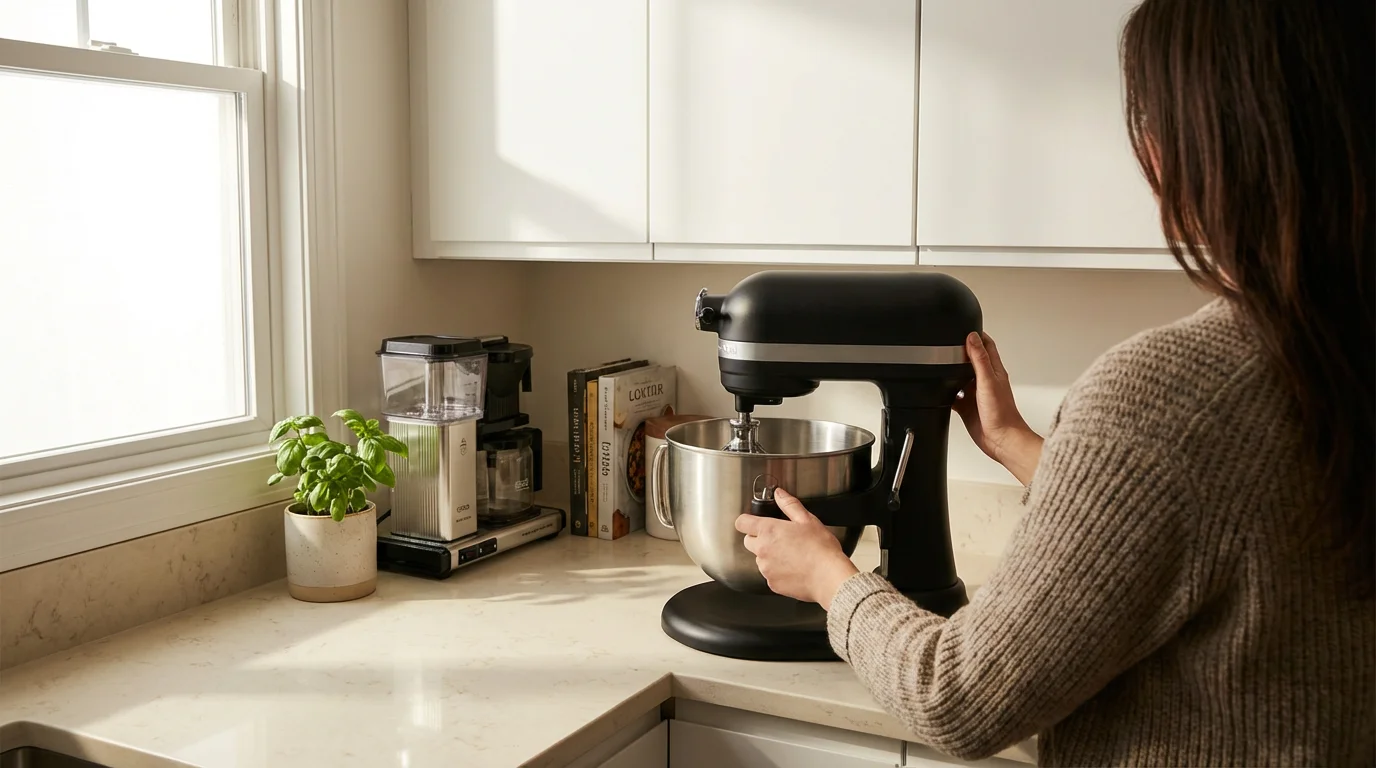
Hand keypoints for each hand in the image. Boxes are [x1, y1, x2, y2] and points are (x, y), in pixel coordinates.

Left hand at [734, 488, 858, 609]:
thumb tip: (779, 494)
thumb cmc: (820, 549)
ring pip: (759, 559)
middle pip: (748, 541)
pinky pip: (769, 575)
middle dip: (759, 539)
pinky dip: (778, 572)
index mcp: (769, 531)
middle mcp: (762, 550)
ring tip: (791, 555)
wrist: (829, 577)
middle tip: (779, 539)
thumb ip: (789, 505)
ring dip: (769, 556)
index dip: (747, 521)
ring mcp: (766, 568)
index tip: (753, 522)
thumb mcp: (807, 520)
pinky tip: (794, 568)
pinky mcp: (772, 584)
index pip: (742, 523)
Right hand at [953, 332, 1043, 484]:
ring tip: (938, 363)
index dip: (977, 335)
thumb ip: (979, 359)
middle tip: (946, 342)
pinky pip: (953, 396)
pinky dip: (945, 392)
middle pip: (971, 360)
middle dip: (959, 351)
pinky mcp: (967, 407)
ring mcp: (975, 394)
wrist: (1001, 441)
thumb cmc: (1002, 414)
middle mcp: (984, 381)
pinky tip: (937, 391)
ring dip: (951, 371)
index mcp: (994, 371)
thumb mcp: (988, 381)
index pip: (986, 346)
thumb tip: (972, 337)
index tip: (965, 325)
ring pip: (960, 377)